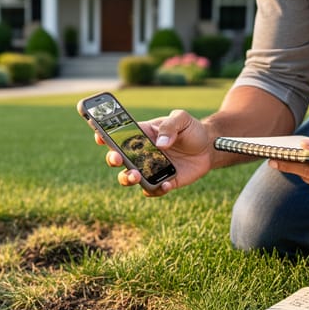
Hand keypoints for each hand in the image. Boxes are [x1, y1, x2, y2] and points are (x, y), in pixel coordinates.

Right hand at [96, 109, 213, 196]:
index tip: (99, 136)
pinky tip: (167, 184)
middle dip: (113, 159)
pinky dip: (156, 189)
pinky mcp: (162, 182)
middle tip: (118, 158)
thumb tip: (160, 144)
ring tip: (136, 175)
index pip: (116, 135)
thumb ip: (170, 126)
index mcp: (140, 134)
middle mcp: (140, 153)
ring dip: (127, 178)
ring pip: (128, 178)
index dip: (104, 135)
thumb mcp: (182, 119)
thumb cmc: (191, 130)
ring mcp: (149, 169)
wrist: (209, 148)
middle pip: (117, 159)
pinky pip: (151, 190)